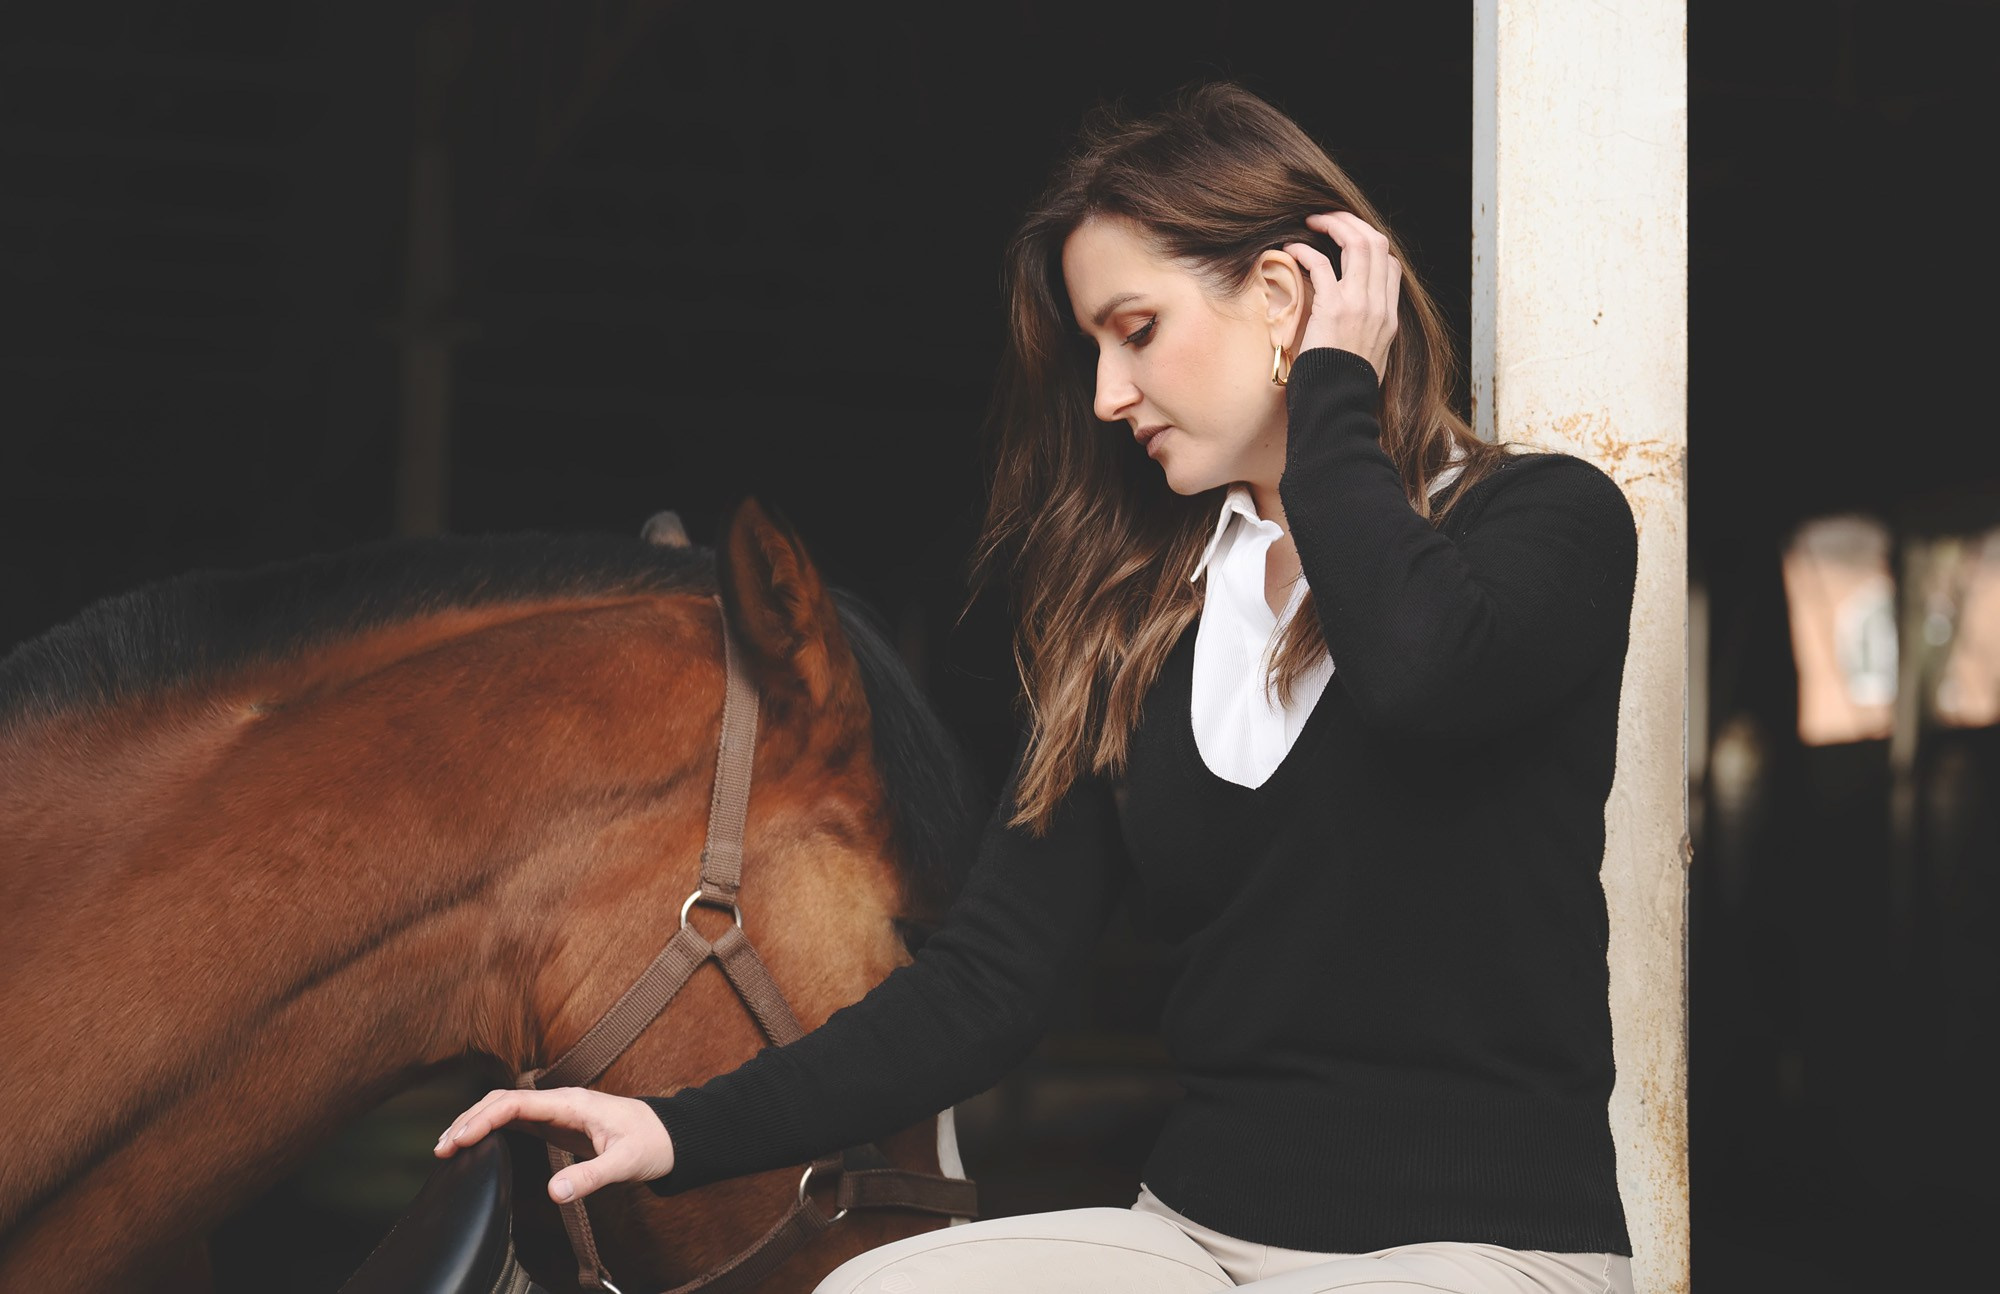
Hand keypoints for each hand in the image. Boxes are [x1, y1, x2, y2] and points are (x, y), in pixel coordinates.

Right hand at [435, 1086, 676, 1202]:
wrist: (671, 1135)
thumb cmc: (652, 1143)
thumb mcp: (625, 1163)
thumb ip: (591, 1177)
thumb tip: (553, 1193)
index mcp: (571, 1103)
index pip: (515, 1103)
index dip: (482, 1120)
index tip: (458, 1142)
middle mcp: (560, 1102)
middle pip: (502, 1101)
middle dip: (468, 1120)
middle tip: (440, 1149)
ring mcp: (558, 1112)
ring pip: (506, 1108)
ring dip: (475, 1122)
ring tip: (447, 1147)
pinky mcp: (559, 1124)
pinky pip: (517, 1120)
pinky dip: (491, 1129)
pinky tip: (476, 1145)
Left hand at [1284, 211, 1400, 382]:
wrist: (1339, 406)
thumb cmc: (1343, 388)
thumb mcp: (1367, 357)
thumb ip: (1363, 333)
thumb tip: (1348, 323)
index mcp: (1389, 316)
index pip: (1391, 265)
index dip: (1371, 245)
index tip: (1347, 241)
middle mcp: (1379, 305)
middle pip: (1377, 243)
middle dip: (1352, 223)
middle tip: (1327, 218)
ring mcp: (1360, 305)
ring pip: (1357, 244)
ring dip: (1333, 226)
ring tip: (1311, 222)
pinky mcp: (1334, 309)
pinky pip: (1321, 265)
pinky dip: (1305, 251)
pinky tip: (1291, 249)